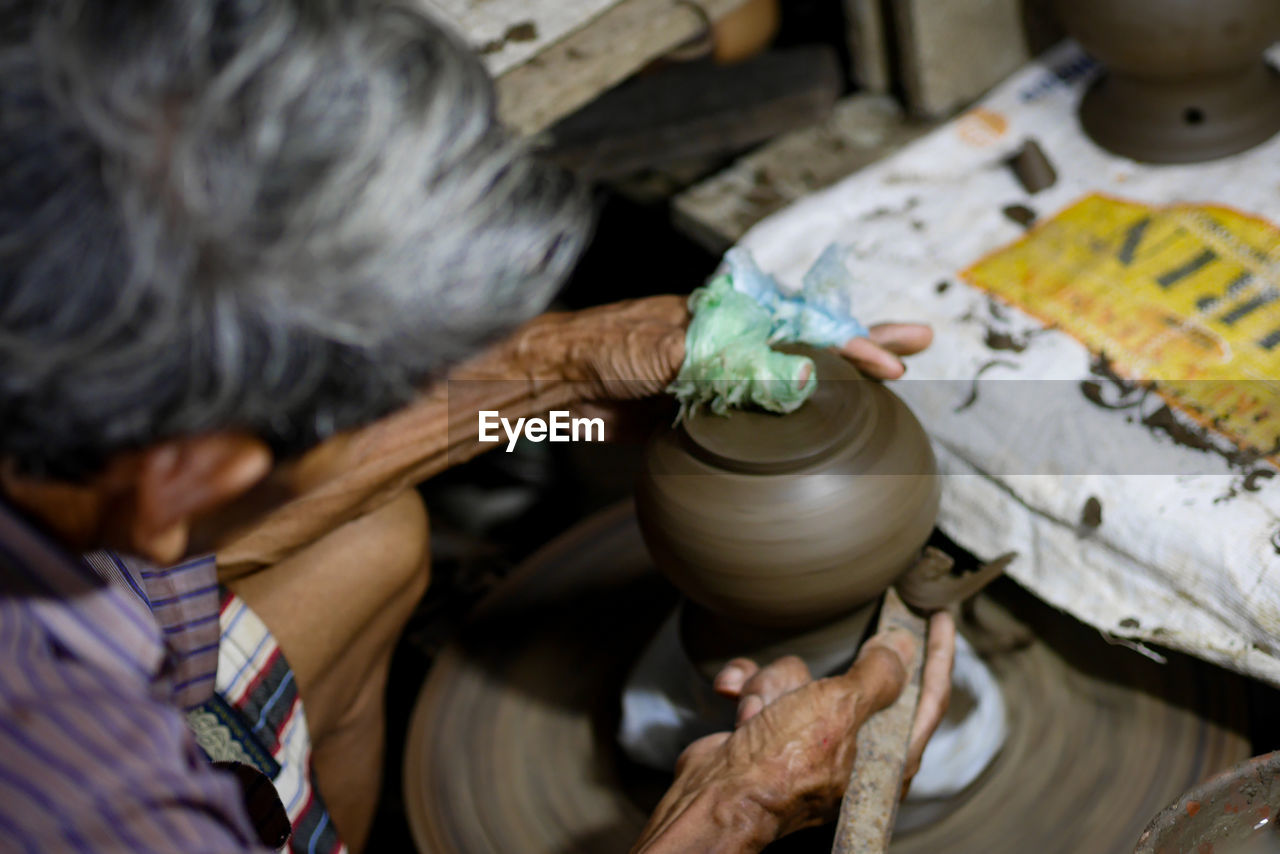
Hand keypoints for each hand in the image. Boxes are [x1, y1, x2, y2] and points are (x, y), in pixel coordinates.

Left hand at [508, 296, 931, 438]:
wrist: (559, 381)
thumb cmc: (607, 349)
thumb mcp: (672, 352)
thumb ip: (734, 363)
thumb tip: (800, 378)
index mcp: (731, 315)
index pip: (805, 326)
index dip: (852, 342)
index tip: (892, 360)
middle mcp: (733, 341)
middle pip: (810, 343)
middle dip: (863, 345)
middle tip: (916, 347)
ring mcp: (721, 374)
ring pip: (789, 378)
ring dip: (835, 383)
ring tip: (885, 383)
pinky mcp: (704, 409)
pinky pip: (757, 414)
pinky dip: (791, 419)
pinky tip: (814, 429)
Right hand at [631, 612, 955, 853]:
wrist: (716, 796)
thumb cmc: (782, 767)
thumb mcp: (840, 708)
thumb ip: (877, 674)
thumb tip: (903, 646)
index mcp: (888, 757)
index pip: (928, 697)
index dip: (938, 654)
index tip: (940, 617)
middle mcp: (853, 752)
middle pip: (852, 683)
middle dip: (818, 678)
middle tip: (809, 687)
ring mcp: (809, 743)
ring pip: (802, 680)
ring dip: (775, 687)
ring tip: (760, 714)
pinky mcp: (771, 735)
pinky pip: (767, 690)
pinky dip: (750, 692)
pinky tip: (736, 701)